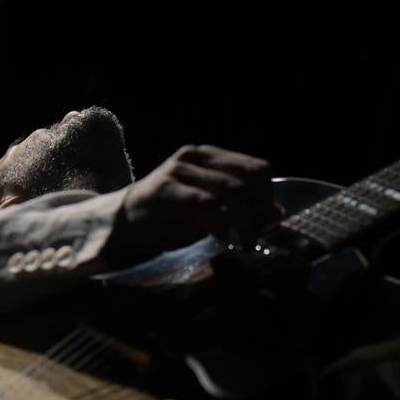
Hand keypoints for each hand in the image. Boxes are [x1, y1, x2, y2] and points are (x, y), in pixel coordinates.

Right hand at [104, 144, 280, 264]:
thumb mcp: (211, 214)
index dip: (267, 197)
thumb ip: (242, 210)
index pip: (257, 167)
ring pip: (233, 190)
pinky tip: (221, 240)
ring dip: (244, 222)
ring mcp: (179, 170)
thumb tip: (279, 213)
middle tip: (252, 238)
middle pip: (250, 177)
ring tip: (241, 243)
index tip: (263, 224)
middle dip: (259, 211)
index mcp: (210, 157)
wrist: (120, 226)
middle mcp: (196, 156)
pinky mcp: (166, 190)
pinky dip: (222, 225)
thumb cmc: (167, 219)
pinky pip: (207, 204)